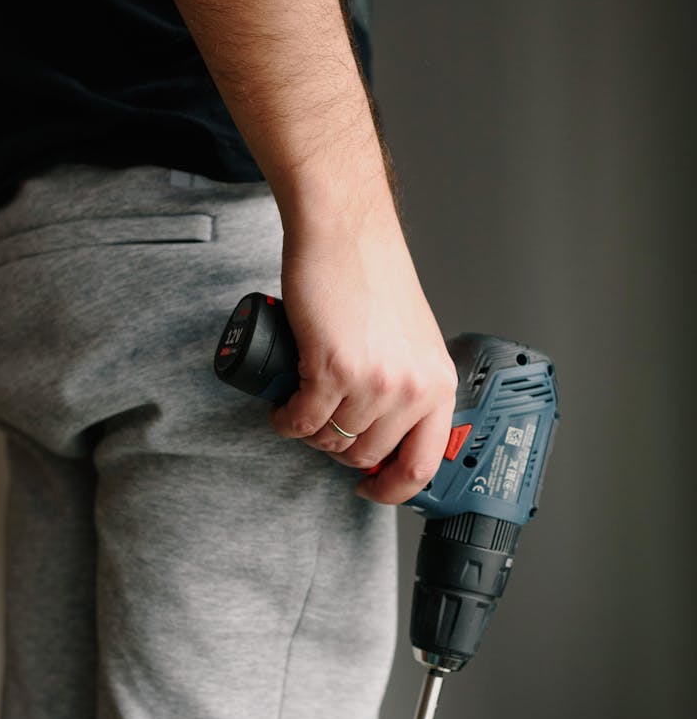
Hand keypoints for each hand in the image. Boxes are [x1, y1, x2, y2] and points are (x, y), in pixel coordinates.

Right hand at [269, 200, 457, 504]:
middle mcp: (412, 387)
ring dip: (310, 433)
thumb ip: (408, 382)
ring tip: (301, 407)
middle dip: (338, 448)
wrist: (345, 230)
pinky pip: (302, 419)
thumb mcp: (411, 340)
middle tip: (323, 423)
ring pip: (332, 441)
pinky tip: (282, 405)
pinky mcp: (332, 368)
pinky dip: (286, 419)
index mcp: (437, 382)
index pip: (424, 463)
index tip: (373, 488)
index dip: (394, 488)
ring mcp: (374, 381)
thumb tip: (385, 427)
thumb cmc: (373, 275)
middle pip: (367, 456)